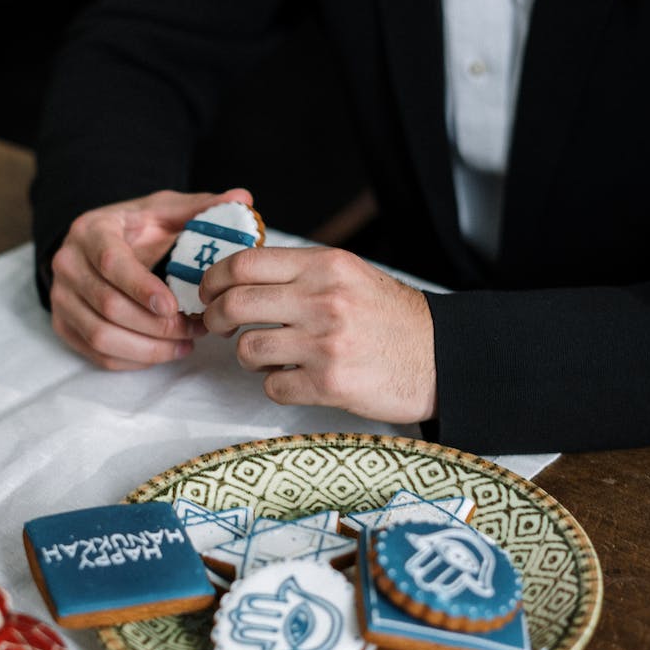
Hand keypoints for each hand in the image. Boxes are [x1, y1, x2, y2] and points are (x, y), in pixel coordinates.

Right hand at [48, 187, 252, 369]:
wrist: (98, 244)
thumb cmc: (137, 228)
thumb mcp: (165, 210)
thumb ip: (201, 207)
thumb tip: (243, 197)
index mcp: (92, 230)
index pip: (111, 262)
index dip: (141, 288)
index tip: (174, 306)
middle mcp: (67, 264)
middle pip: (108, 306)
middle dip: (156, 325)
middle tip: (195, 329)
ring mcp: (62, 298)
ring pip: (101, 336)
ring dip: (148, 348)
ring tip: (185, 345)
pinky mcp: (64, 325)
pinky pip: (97, 354)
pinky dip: (134, 361)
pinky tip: (164, 352)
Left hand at [199, 245, 436, 424]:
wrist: (440, 357)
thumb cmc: (392, 318)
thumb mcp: (350, 275)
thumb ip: (301, 271)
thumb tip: (242, 274)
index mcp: (325, 266)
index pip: (245, 263)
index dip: (214, 278)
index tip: (209, 291)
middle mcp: (323, 300)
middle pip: (236, 304)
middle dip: (217, 317)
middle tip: (220, 325)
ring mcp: (325, 343)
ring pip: (248, 348)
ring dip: (248, 355)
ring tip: (267, 354)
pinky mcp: (329, 384)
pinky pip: (272, 385)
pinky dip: (275, 384)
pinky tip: (294, 378)